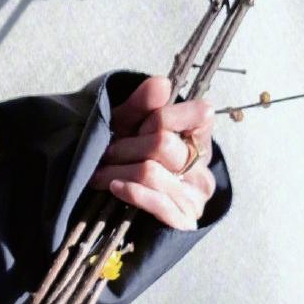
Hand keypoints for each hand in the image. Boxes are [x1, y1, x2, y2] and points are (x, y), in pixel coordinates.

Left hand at [88, 75, 217, 230]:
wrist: (122, 197)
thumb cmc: (129, 153)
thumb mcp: (131, 125)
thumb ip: (143, 103)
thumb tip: (163, 84)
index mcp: (199, 135)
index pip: (199, 114)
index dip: (162, 117)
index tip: (139, 125)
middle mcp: (203, 164)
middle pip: (163, 143)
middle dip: (126, 147)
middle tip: (106, 152)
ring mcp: (196, 193)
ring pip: (151, 172)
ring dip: (117, 171)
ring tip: (100, 172)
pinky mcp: (184, 219)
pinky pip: (157, 202)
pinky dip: (131, 192)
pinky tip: (115, 187)